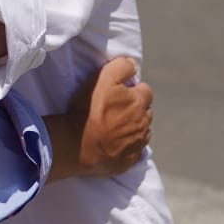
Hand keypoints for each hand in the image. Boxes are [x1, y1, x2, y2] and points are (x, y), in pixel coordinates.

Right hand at [69, 55, 151, 176]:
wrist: (78, 145)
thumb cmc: (89, 110)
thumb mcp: (102, 80)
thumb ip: (121, 67)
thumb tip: (132, 64)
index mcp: (140, 102)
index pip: (145, 89)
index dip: (131, 89)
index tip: (117, 93)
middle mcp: (144, 123)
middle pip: (145, 110)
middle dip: (135, 108)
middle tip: (114, 109)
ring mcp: (138, 143)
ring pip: (142, 130)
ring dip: (133, 126)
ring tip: (113, 126)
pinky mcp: (130, 160)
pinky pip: (135, 149)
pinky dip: (128, 144)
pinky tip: (113, 142)